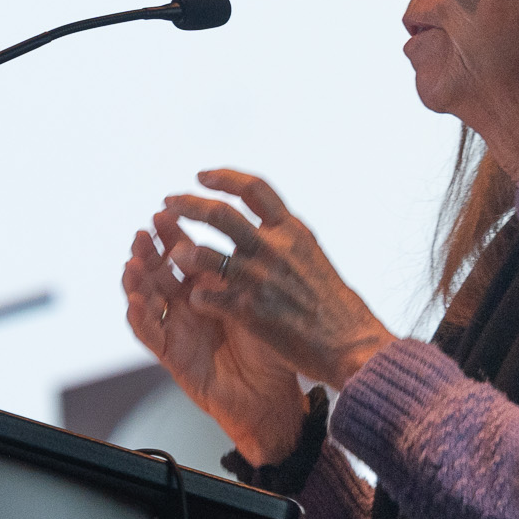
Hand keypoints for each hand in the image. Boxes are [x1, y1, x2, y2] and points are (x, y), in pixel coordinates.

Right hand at [123, 218, 305, 464]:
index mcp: (209, 288)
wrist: (271, 395)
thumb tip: (240, 232)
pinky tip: (136, 301)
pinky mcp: (171, 355)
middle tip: (146, 230)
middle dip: (150, 249)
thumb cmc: (271, 348)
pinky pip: (149, 335)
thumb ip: (243, 273)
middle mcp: (188, 304)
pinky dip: (139, 317)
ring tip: (133, 261)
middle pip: (159, 271)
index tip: (168, 208)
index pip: (184, 254)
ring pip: (147, 298)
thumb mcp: (258, 301)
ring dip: (137, 279)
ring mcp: (177, 328)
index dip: (172, 233)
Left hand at [159, 168, 396, 388]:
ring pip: (204, 254)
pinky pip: (208, 295)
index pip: (254, 188)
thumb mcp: (311, 255)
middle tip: (168, 202)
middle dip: (188, 204)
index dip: (224, 177)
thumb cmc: (332, 303)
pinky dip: (198, 294)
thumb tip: (259, 221)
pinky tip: (195, 296)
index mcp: (292, 230)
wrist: (350, 343)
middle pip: (220, 214)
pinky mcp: (250, 311)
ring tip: (172, 253)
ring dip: (183, 251)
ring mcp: (260, 279)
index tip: (201, 175)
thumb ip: (283, 237)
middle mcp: (275, 248)